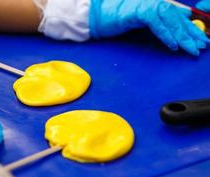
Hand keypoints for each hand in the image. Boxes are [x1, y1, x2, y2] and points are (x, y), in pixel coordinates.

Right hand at [89, 0, 208, 55]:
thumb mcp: (145, 22)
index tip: (201, 41)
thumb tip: (182, 21)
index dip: (191, 29)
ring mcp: (147, 5)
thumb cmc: (120, 20)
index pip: (180, 17)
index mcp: (159, 5)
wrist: (100, 17)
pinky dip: (164, 34)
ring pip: (170, 19)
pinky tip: (171, 45)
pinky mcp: (138, 11)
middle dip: (190, 34)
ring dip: (180, 35)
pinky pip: (155, 22)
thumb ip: (162, 21)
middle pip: (178, 18)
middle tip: (199, 47)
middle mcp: (156, 3)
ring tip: (189, 48)